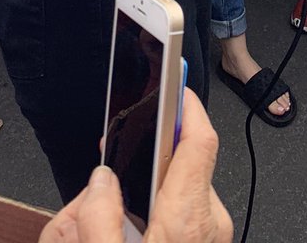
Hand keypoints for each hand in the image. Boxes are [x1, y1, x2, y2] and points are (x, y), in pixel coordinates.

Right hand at [39, 90, 231, 242]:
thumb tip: (100, 182)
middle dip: (150, 150)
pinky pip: (184, 208)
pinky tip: (131, 223)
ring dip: (151, 181)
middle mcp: (207, 221)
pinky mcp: (204, 242)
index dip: (185, 103)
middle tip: (117, 155)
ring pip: (181, 186)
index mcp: (188, 218)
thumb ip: (98, 219)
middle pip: (183, 160)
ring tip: (115, 201)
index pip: (200, 139)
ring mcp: (209, 233)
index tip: (172, 79)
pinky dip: (159, 203)